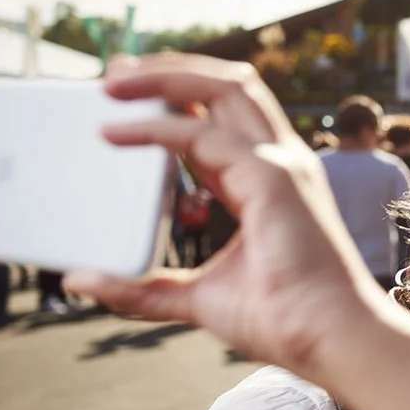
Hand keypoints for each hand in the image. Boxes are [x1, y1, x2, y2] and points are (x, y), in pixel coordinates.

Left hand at [64, 54, 381, 373]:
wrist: (328, 340)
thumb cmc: (282, 320)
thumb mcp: (197, 297)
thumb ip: (143, 288)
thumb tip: (81, 279)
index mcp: (266, 181)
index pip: (222, 118)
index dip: (177, 97)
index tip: (126, 95)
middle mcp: (278, 162)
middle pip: (229, 86)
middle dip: (172, 69)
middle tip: (113, 72)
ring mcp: (279, 164)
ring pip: (226, 88)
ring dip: (167, 76)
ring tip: (113, 81)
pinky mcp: (271, 178)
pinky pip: (202, 135)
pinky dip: (154, 128)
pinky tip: (114, 135)